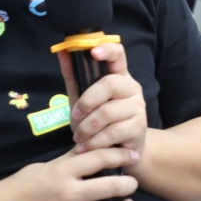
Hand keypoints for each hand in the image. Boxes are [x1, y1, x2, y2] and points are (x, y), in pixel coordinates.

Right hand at [0, 146, 139, 200]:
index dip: (121, 156)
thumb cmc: (17, 188)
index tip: (131, 156)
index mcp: (63, 172)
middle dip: (129, 184)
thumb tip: (90, 146)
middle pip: (112, 186)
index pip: (101, 158)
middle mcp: (70, 194)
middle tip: (132, 182)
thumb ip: (69, 159)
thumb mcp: (43, 167)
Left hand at [59, 42, 147, 157]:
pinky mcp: (139, 129)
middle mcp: (132, 88)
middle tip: (74, 116)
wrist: (120, 151)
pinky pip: (112, 133)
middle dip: (87, 101)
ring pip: (108, 112)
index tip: (93, 52)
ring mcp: (138, 108)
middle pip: (110, 84)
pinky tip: (86, 147)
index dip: (107, 49)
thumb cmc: (98, 121)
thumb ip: (73, 76)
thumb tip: (62, 52)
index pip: (118, 54)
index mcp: (119, 76)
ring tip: (78, 138)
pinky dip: (94, 141)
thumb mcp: (82, 98)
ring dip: (87, 128)